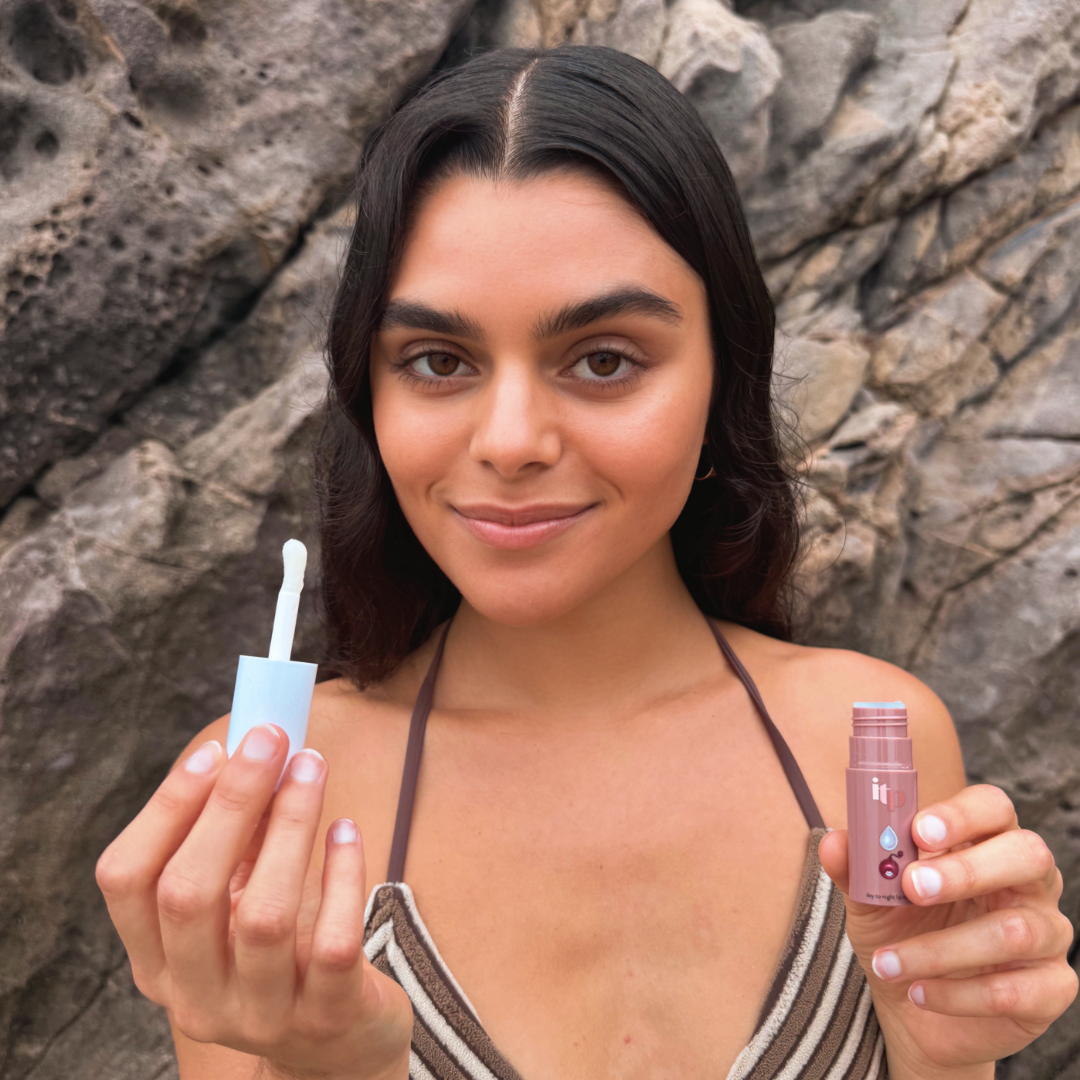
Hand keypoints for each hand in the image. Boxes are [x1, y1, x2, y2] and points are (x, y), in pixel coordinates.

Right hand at [95, 724, 412, 1079]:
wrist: (336, 1049)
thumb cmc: (281, 954)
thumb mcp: (238, 904)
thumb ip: (235, 841)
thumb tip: (251, 752)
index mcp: (157, 961)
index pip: (126, 881)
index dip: (165, 810)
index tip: (213, 751)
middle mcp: (195, 995)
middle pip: (189, 892)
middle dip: (230, 804)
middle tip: (271, 741)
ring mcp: (259, 1015)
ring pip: (263, 915)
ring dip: (289, 826)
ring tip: (312, 769)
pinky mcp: (326, 1016)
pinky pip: (332, 941)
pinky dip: (342, 876)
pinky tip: (347, 831)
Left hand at [819, 785, 1076, 1078]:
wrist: (914, 1007)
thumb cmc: (901, 933)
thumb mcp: (870, 899)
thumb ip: (855, 867)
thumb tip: (834, 841)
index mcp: (987, 843)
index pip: (993, 808)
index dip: (961, 815)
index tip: (918, 830)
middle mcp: (1028, 883)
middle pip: (1027, 855)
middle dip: (967, 870)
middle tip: (913, 887)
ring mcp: (1047, 934)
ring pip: (1015, 931)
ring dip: (941, 949)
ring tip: (889, 962)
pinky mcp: (1051, 988)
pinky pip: (1015, 990)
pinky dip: (957, 994)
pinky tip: (920, 992)